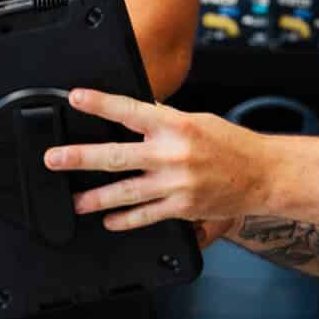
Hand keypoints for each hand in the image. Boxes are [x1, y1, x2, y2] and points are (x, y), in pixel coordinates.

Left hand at [46, 91, 271, 231]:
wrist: (264, 175)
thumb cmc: (232, 145)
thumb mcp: (197, 120)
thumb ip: (164, 121)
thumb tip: (133, 116)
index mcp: (176, 125)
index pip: (129, 111)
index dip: (100, 104)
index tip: (75, 98)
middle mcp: (172, 154)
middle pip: (116, 156)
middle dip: (80, 158)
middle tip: (54, 159)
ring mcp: (175, 184)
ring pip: (125, 192)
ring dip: (95, 198)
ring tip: (75, 201)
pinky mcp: (182, 208)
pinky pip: (145, 216)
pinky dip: (125, 219)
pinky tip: (109, 220)